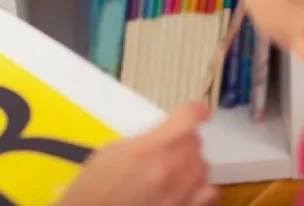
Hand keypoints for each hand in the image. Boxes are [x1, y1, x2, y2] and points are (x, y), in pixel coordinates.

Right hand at [59, 102, 217, 205]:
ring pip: (203, 165)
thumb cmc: (95, 188)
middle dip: (186, 139)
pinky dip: (201, 184)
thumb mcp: (113, 151)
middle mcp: (166, 171)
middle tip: (173, 143)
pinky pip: (208, 191)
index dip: (197, 110)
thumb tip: (162, 135)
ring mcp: (176, 193)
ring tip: (177, 165)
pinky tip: (189, 183)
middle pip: (195, 142)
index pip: (187, 119)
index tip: (200, 110)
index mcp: (147, 150)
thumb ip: (144, 140)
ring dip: (192, 161)